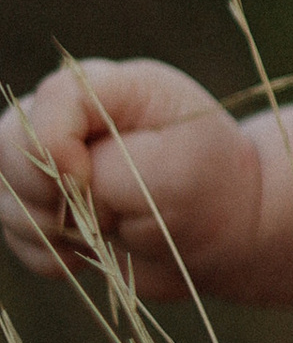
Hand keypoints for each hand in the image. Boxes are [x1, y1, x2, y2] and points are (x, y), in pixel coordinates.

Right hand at [0, 59, 267, 298]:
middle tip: (98, 213)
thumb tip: (58, 188)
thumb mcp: (173, 173)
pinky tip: (88, 253)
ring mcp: (53, 160)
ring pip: (6, 191)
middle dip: (42, 190)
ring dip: (46, 226)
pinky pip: (16, 233)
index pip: (53, 99)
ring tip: (103, 230)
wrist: (221, 233)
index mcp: (114, 89)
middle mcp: (74, 117)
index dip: (55, 146)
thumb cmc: (208, 189)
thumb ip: (108, 172)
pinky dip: (48, 252)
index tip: (89, 180)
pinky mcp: (47, 204)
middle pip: (10, 141)